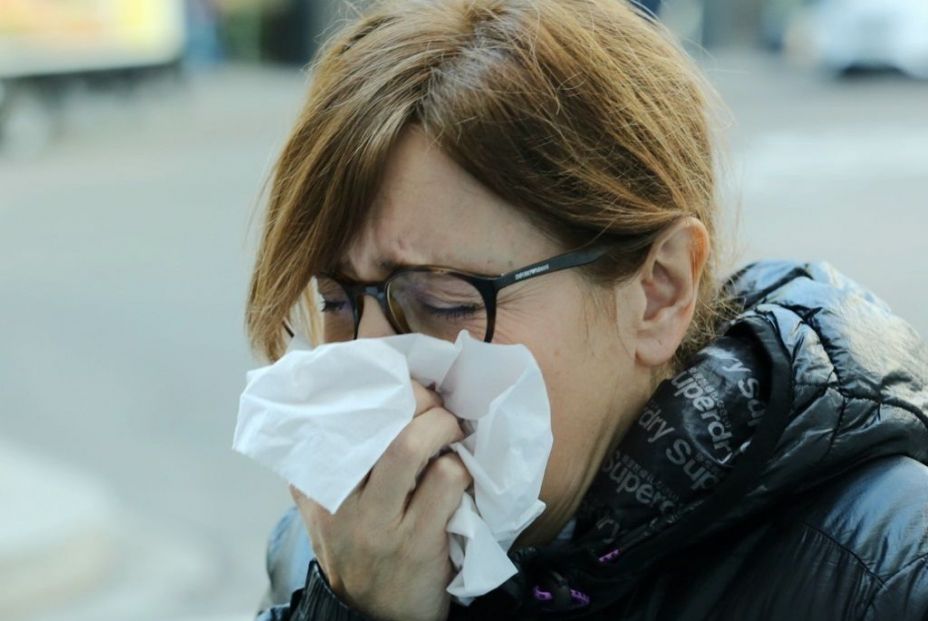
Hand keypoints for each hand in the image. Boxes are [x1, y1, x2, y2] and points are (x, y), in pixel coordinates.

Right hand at [291, 380, 470, 620]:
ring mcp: (377, 524)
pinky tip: (462, 471)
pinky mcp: (416, 542)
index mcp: (315, 487)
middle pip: (375, 423)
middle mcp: (339, 503)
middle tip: (435, 402)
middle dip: (415, 397)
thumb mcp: (325, 516)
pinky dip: (460, 465)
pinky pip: (445, 481)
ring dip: (441, 425)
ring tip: (453, 429)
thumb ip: (324, 472)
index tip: (399, 382)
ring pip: (408, 445)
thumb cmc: (360, 555)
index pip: (333, 419)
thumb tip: (343, 409)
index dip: (372, 388)